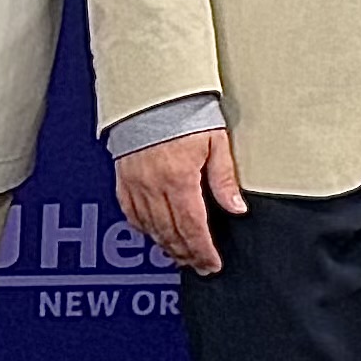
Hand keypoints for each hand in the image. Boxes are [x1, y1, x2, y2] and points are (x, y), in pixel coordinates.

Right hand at [115, 126, 244, 277]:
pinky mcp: (123, 179)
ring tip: (182, 256)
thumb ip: (224, 179)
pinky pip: (132, 214)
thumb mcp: (216, 143)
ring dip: (167, 246)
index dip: (203, 250)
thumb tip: (237, 208)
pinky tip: (155, 235)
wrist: (153, 94)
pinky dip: (145, 229)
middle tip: (199, 266)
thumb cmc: (185, 112)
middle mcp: (153, 185)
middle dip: (187, 254)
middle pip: (171, 232)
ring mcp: (135, 184)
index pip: (193, 227)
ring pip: (151, 227)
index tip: (211, 263)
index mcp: (179, 179)